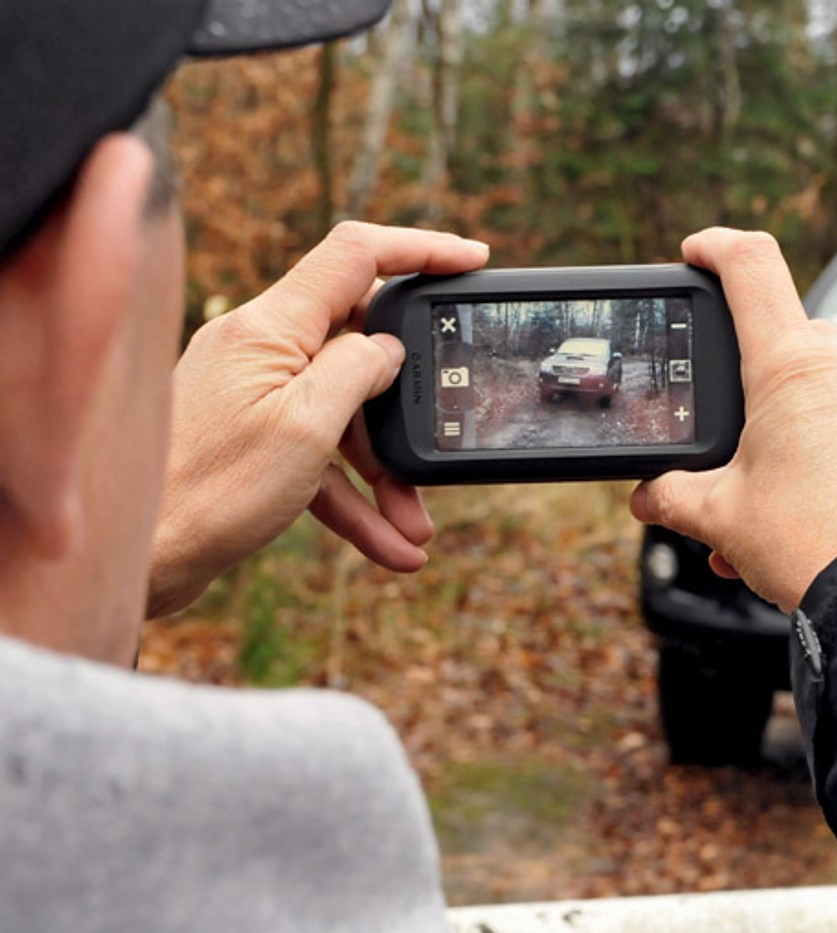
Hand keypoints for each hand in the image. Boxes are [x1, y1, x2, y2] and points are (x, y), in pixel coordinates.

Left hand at [148, 222, 489, 617]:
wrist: (137, 554)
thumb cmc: (209, 489)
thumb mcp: (307, 426)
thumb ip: (358, 371)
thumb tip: (387, 350)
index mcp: (268, 327)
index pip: (355, 256)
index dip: (419, 248)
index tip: (473, 259)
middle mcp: (257, 349)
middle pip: (359, 348)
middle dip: (406, 406)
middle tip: (446, 438)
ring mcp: (252, 394)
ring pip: (344, 416)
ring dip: (385, 472)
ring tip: (415, 527)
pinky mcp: (248, 438)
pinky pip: (318, 458)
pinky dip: (355, 499)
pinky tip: (390, 545)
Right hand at [630, 229, 836, 612]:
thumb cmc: (814, 547)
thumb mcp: (721, 516)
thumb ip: (674, 494)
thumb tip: (650, 494)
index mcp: (794, 363)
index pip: (750, 265)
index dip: (715, 247)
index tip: (697, 252)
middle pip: (785, 341)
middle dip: (751, 391)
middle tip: (728, 449)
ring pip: (823, 387)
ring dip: (786, 432)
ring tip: (761, 503)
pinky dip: (827, 450)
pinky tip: (807, 507)